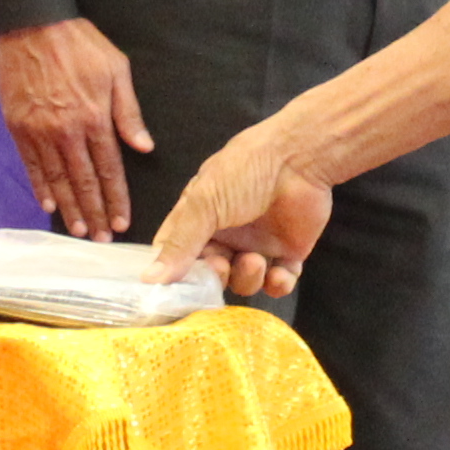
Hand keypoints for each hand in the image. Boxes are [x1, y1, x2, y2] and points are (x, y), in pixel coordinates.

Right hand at [0, 17, 150, 235]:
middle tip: (102, 238)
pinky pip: (30, 164)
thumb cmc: (81, 43)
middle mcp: (67, 131)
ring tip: (79, 230)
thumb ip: (128, 112)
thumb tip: (144, 148)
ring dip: (69, 207)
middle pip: (84, 181)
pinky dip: (39, 186)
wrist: (32, 23)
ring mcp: (39, 131)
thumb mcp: (116, 69)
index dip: (116, 198)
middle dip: (95, 212)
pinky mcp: (17, 126)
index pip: (110, 169)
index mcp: (95, 118)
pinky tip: (48, 205)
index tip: (123, 221)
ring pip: (56, 179)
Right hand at [148, 128, 334, 301]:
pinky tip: (279, 274)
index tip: (173, 290)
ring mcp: (258, 244)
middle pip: (212, 273)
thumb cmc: (245, 172)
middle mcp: (227, 233)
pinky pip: (279, 282)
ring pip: (244, 282)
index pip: (178, 253)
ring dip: (247, 278)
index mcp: (201, 217)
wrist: (301, 159)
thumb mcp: (203, 203)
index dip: (176, 272)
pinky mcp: (289, 252)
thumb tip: (149, 280)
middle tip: (222, 266)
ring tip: (255, 260)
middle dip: (215, 277)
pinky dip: (278, 284)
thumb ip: (179, 243)